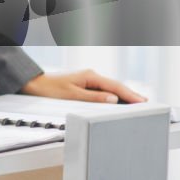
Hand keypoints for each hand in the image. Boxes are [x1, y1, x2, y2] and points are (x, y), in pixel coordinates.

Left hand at [21, 69, 146, 103]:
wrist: (34, 85)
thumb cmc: (50, 90)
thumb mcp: (72, 96)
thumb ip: (93, 98)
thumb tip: (112, 99)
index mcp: (89, 76)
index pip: (115, 86)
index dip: (129, 95)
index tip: (142, 101)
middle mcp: (90, 76)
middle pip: (115, 86)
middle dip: (130, 94)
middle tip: (145, 103)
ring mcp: (87, 79)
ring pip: (110, 88)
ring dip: (122, 95)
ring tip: (136, 103)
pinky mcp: (84, 84)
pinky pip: (103, 90)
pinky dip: (112, 95)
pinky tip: (118, 101)